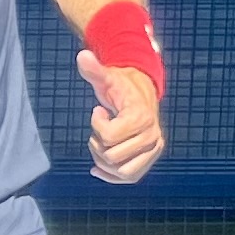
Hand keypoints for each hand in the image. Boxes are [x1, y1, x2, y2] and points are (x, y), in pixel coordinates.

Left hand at [77, 49, 163, 183]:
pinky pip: (130, 178)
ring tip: (101, 143)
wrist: (140, 93)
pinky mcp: (149, 158)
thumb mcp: (106, 77)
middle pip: (111, 156)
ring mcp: (153, 148)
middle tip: (99, 129)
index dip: (96, 126)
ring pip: (120, 171)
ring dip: (102, 161)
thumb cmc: (119, 86)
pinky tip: (97, 168)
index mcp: (141, 116)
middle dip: (97, 144)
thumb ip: (94, 70)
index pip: (109, 136)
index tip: (99, 112)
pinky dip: (111, 177)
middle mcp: (152, 135)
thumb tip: (82, 56)